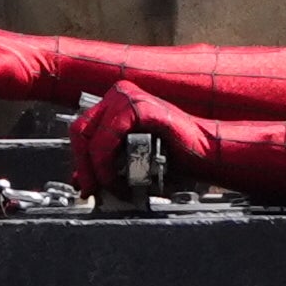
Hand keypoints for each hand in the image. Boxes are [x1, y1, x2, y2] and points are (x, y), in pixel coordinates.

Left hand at [69, 82, 215, 193]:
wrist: (206, 155)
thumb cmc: (176, 157)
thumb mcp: (132, 161)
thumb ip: (107, 165)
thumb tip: (81, 179)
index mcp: (116, 103)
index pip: (82, 130)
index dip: (79, 160)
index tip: (85, 185)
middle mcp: (120, 94)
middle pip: (80, 131)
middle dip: (83, 167)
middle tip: (92, 190)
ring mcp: (129, 97)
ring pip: (91, 137)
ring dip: (97, 170)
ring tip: (113, 188)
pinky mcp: (140, 108)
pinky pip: (108, 139)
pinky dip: (108, 165)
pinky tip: (121, 181)